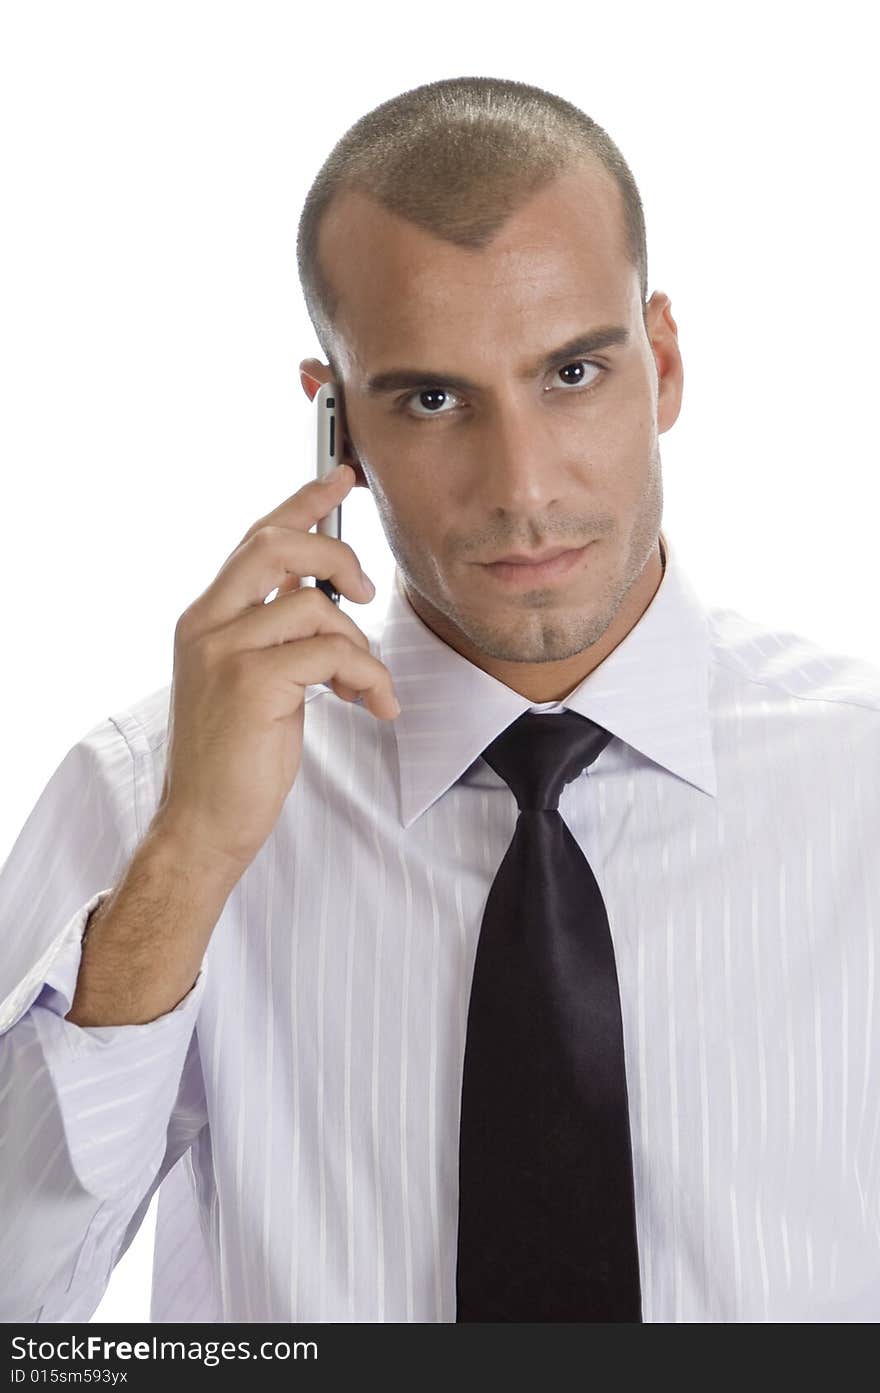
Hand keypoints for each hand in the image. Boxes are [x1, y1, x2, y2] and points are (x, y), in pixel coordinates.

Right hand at [152, 464, 398, 880]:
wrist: (202, 824)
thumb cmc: (234, 759)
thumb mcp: (251, 680)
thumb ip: (274, 633)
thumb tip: (325, 597)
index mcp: (205, 619)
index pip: (256, 539)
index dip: (302, 502)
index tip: (340, 476)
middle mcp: (206, 624)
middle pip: (277, 544)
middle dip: (337, 553)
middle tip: (367, 590)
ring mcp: (223, 651)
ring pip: (316, 605)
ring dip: (359, 644)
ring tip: (366, 686)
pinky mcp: (250, 682)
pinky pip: (332, 651)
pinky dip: (367, 675)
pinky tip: (372, 704)